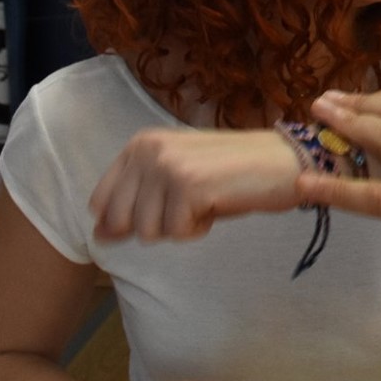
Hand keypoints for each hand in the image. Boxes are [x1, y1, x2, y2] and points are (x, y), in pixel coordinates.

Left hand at [90, 128, 302, 242]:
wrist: (283, 162)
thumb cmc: (233, 175)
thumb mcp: (175, 183)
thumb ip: (135, 204)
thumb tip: (97, 237)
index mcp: (140, 144)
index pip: (101, 202)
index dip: (128, 219)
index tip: (166, 208)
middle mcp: (148, 150)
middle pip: (121, 222)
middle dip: (156, 225)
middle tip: (191, 203)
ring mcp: (167, 166)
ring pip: (149, 232)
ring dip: (181, 227)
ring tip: (208, 200)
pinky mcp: (188, 185)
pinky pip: (177, 233)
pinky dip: (199, 229)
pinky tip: (219, 204)